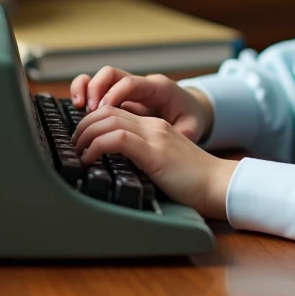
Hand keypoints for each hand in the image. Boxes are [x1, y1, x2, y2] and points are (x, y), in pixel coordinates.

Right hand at [70, 67, 213, 142]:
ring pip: (100, 77)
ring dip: (85, 89)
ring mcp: (127, 89)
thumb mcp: (193, 125)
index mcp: (157, 87)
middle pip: (110, 74)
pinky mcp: (119, 97)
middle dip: (95, 89)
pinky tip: (80, 111)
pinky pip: (97, 89)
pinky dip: (85, 95)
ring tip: (78, 107)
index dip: (114, 94)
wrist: (190, 109)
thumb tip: (181, 137)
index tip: (103, 110)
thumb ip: (186, 132)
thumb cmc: (189, 116)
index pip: (130, 83)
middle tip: (88, 111)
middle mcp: (139, 84)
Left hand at [73, 105, 237, 218]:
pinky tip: (89, 159)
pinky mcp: (154, 151)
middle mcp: (153, 126)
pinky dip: (96, 146)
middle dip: (84, 125)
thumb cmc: (195, 183)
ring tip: (78, 151)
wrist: (220, 185)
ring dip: (85, 134)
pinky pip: (116, 138)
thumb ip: (144, 158)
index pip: (116, 111)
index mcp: (156, 127)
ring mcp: (154, 136)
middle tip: (74, 143)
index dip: (93, 121)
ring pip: (108, 120)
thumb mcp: (164, 165)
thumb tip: (116, 167)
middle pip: (108, 111)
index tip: (83, 139)